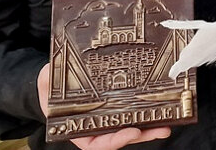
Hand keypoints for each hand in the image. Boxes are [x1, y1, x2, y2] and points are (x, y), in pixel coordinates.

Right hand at [37, 64, 171, 148]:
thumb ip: (48, 78)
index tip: (131, 131)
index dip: (115, 140)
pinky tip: (163, 108)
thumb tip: (49, 72)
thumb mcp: (46, 79)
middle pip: (120, 137)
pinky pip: (134, 112)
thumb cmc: (51, 82)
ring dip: (150, 127)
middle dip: (142, 135)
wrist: (59, 76)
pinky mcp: (119, 106)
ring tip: (169, 123)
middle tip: (162, 129)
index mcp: (77, 127)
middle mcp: (95, 125)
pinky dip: (148, 113)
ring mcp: (109, 117)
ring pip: (131, 127)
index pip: (97, 143)